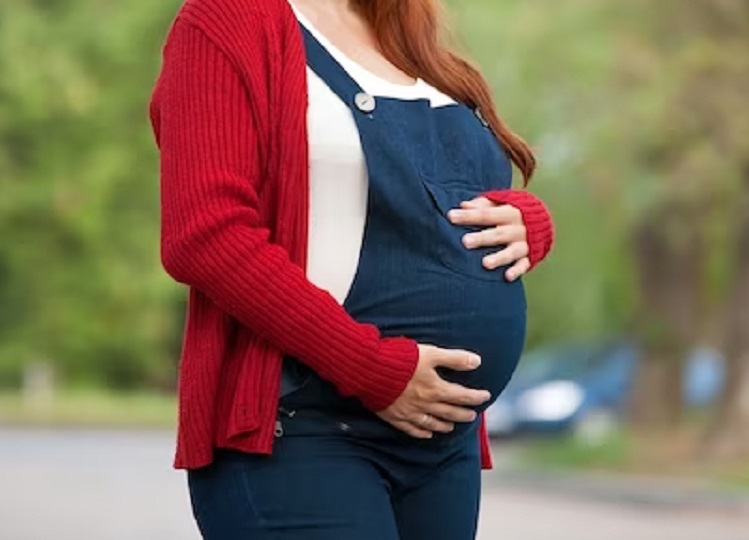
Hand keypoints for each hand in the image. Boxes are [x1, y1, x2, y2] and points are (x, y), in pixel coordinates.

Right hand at [376, 344, 490, 438]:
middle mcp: (425, 404)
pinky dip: (422, 433)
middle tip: (472, 415)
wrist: (370, 370)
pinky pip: (412, 429)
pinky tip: (427, 434)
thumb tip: (477, 361)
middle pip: (449, 412)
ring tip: (452, 426)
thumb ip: (454, 358)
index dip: (476, 397)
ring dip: (445, 425)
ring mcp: (409, 412)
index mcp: (435, 388)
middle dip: (463, 414)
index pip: (462, 396)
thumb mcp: (430, 353)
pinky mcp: (394, 416)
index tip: (486, 396)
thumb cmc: (400, 359)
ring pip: (432, 423)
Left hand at [447, 197, 529, 281]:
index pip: (486, 214)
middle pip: (498, 233)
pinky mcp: (529, 258)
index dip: (468, 216)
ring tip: (485, 264)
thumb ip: (481, 205)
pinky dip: (516, 271)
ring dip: (499, 257)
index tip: (450, 217)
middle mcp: (517, 228)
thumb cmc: (510, 214)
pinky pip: (523, 265)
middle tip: (465, 242)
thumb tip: (463, 205)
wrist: (542, 223)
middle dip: (482, 238)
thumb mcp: (498, 204)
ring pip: (512, 251)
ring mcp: (524, 244)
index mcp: (509, 212)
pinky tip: (507, 276)